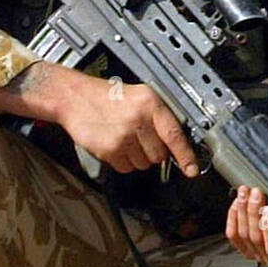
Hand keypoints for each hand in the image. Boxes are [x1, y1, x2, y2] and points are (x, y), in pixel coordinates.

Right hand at [55, 75, 199, 175]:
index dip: (185, 155)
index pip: (174, 134)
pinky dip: (122, 161)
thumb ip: (159, 117)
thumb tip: (176, 143)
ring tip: (124, 137)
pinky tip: (114, 144)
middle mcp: (138, 119)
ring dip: (136, 157)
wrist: (75, 97)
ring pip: (143, 164)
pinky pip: (126, 168)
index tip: (191, 169)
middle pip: (159, 155)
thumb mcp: (139, 97)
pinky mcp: (109, 149)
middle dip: (152, 151)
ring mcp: (123, 136)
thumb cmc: (108, 98)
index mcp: (150, 103)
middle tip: (138, 137)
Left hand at [225, 186, 267, 266]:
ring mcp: (256, 254)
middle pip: (256, 238)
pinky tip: (237, 204)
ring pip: (243, 235)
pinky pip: (234, 235)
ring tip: (245, 193)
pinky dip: (233, 218)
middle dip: (253, 212)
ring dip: (243, 211)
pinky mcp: (246, 248)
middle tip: (256, 193)